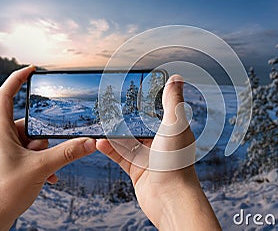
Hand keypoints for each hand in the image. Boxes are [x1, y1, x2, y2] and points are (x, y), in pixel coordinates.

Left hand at [0, 66, 96, 229]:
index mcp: (1, 131)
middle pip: (30, 124)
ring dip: (46, 154)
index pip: (6, 95)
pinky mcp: (11, 162)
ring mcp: (6, 151)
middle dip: (45, 138)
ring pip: (33, 142)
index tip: (33, 70)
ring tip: (47, 170)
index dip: (18, 79)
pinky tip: (49, 176)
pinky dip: (42, 163)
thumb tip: (89, 142)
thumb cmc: (2, 193)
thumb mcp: (40, 168)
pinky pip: (31, 155)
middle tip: (47, 153)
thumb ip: (67, 153)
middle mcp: (1, 138)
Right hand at [97, 75, 220, 229]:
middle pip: (139, 126)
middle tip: (109, 105)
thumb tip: (176, 78)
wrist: (170, 198)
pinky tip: (100, 141)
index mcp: (173, 131)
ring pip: (127, 141)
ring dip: (114, 133)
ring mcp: (148, 157)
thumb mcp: (174, 124)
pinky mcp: (137, 170)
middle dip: (125, 117)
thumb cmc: (176, 162)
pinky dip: (110, 149)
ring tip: (100, 122)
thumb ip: (172, 101)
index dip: (146, 101)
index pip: (158, 111)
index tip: (132, 89)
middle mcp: (161, 143)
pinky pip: (121, 156)